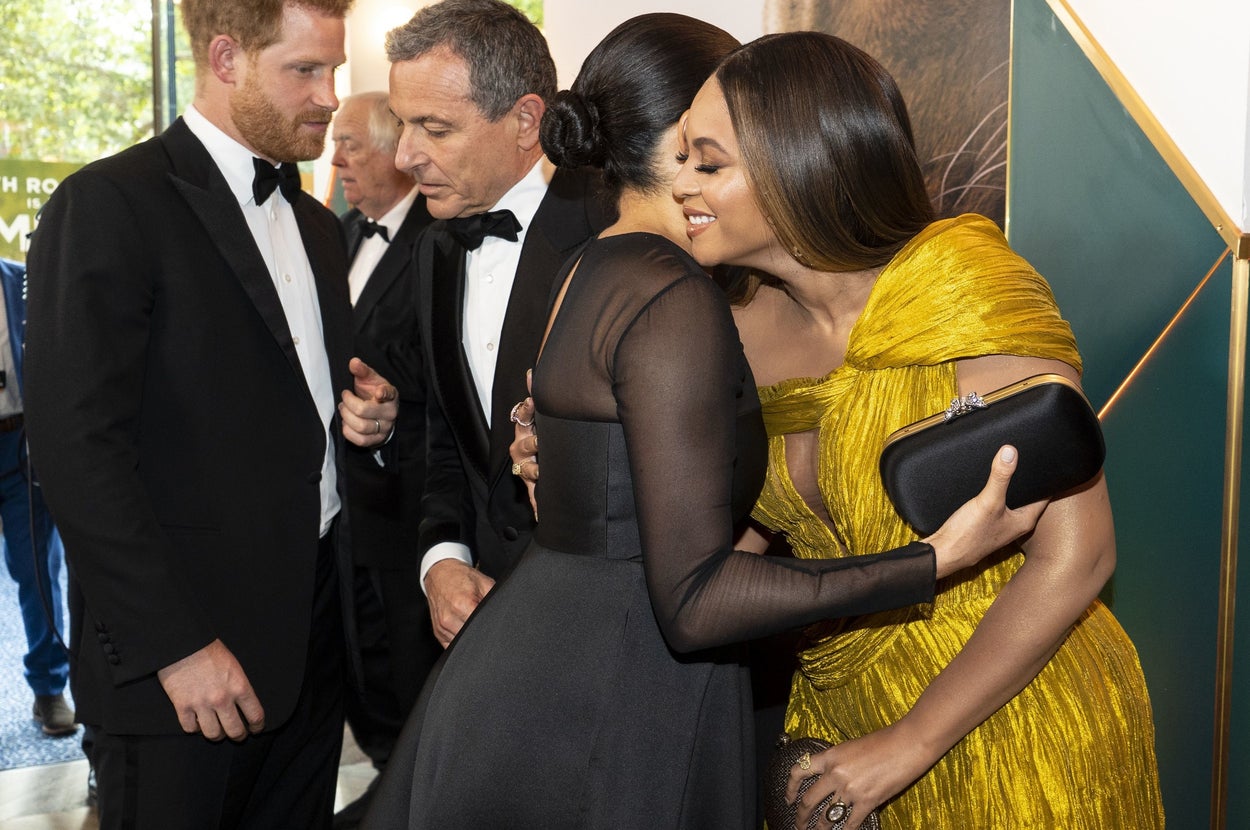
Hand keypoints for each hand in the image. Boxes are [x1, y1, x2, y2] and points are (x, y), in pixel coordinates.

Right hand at [156, 639, 263, 740]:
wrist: (183, 642)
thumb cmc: (210, 650)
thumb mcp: (234, 666)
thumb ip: (239, 686)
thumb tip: (243, 704)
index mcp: (239, 686)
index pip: (255, 715)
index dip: (257, 726)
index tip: (256, 729)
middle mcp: (222, 699)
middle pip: (235, 731)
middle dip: (239, 735)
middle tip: (238, 734)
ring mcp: (201, 704)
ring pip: (213, 734)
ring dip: (216, 735)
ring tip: (217, 731)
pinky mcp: (182, 706)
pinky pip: (190, 729)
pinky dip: (194, 728)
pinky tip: (197, 722)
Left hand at [340, 357, 397, 447]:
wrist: (379, 410)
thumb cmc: (373, 393)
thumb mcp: (369, 379)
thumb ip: (362, 371)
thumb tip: (354, 362)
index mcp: (390, 395)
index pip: (389, 393)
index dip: (384, 393)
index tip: (378, 392)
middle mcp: (390, 413)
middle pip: (364, 411)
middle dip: (347, 403)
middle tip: (344, 398)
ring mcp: (385, 428)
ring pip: (361, 427)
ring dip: (346, 417)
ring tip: (343, 409)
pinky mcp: (377, 440)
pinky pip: (360, 440)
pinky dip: (348, 432)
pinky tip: (346, 423)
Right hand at [425, 559, 494, 646]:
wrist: (440, 574)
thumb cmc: (462, 578)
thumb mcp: (485, 583)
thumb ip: (494, 600)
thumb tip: (503, 615)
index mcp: (463, 604)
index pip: (482, 627)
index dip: (490, 626)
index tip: (492, 622)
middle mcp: (449, 618)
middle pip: (472, 637)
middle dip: (481, 632)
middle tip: (483, 621)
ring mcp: (442, 627)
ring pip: (463, 643)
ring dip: (470, 636)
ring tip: (472, 621)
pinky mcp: (438, 633)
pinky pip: (452, 644)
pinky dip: (460, 639)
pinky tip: (464, 626)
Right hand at [509, 395, 537, 519]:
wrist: (536, 467)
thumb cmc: (539, 439)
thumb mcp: (537, 420)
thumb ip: (534, 397)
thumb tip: (532, 372)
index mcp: (524, 431)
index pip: (522, 417)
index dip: (526, 411)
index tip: (531, 402)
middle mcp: (521, 450)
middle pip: (525, 445)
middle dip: (534, 444)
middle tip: (541, 442)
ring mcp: (525, 469)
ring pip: (527, 470)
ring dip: (535, 471)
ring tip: (541, 472)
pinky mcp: (532, 487)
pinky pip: (535, 497)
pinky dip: (539, 506)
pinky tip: (543, 514)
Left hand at [787, 724, 926, 829]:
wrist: (907, 744)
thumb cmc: (883, 741)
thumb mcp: (852, 747)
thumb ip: (838, 763)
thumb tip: (831, 779)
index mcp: (830, 757)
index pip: (799, 771)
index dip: (790, 787)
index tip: (789, 798)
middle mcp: (835, 774)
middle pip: (808, 800)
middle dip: (801, 816)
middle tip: (799, 824)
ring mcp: (850, 790)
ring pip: (826, 817)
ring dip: (819, 828)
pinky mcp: (867, 802)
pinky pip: (850, 824)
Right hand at [924, 445, 1048, 578]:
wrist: (943, 553)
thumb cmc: (969, 535)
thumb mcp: (987, 502)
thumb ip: (1000, 477)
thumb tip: (1011, 451)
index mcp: (1025, 521)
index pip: (1045, 495)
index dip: (1046, 478)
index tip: (1047, 460)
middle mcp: (1016, 524)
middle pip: (1028, 496)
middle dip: (1027, 479)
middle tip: (1028, 457)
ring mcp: (1001, 525)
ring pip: (1012, 500)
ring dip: (1011, 486)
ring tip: (1009, 467)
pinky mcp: (986, 524)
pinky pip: (997, 504)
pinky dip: (996, 493)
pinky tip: (988, 484)